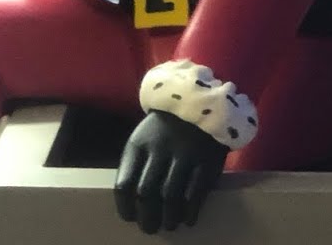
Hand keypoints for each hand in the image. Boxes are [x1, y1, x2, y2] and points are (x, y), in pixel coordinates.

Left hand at [115, 111, 227, 233]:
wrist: (200, 104)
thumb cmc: (165, 128)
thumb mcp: (143, 138)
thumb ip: (136, 165)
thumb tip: (130, 201)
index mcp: (139, 144)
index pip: (124, 184)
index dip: (125, 206)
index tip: (129, 217)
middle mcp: (159, 149)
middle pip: (146, 193)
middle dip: (147, 217)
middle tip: (149, 228)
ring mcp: (185, 154)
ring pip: (171, 196)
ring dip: (169, 217)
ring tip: (169, 225)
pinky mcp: (207, 160)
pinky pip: (196, 192)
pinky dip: (191, 211)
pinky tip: (188, 219)